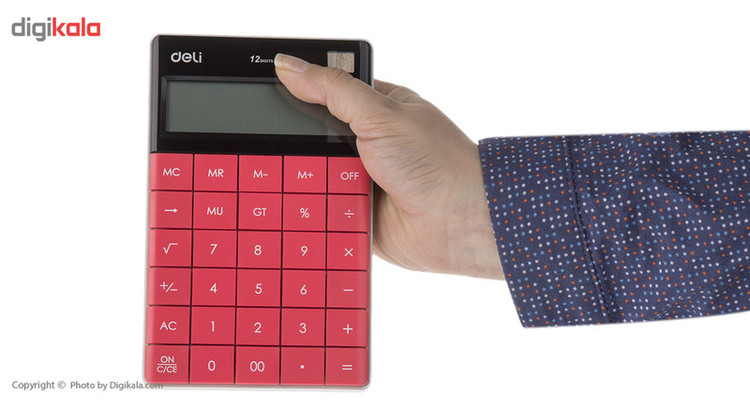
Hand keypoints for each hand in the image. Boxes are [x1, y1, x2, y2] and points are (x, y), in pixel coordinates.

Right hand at [275, 54, 502, 278]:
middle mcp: (370, 144)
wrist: (460, 223)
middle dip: (299, 145)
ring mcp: (363, 180)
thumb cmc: (436, 162)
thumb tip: (289, 65)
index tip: (267, 97)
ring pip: (315, 176)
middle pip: (316, 138)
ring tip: (283, 180)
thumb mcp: (381, 113)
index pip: (328, 95)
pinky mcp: (357, 213)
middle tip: (273, 146)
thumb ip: (333, 89)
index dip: (299, 95)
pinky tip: (294, 210)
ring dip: (306, 180)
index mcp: (378, 110)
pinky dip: (313, 211)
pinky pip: (323, 209)